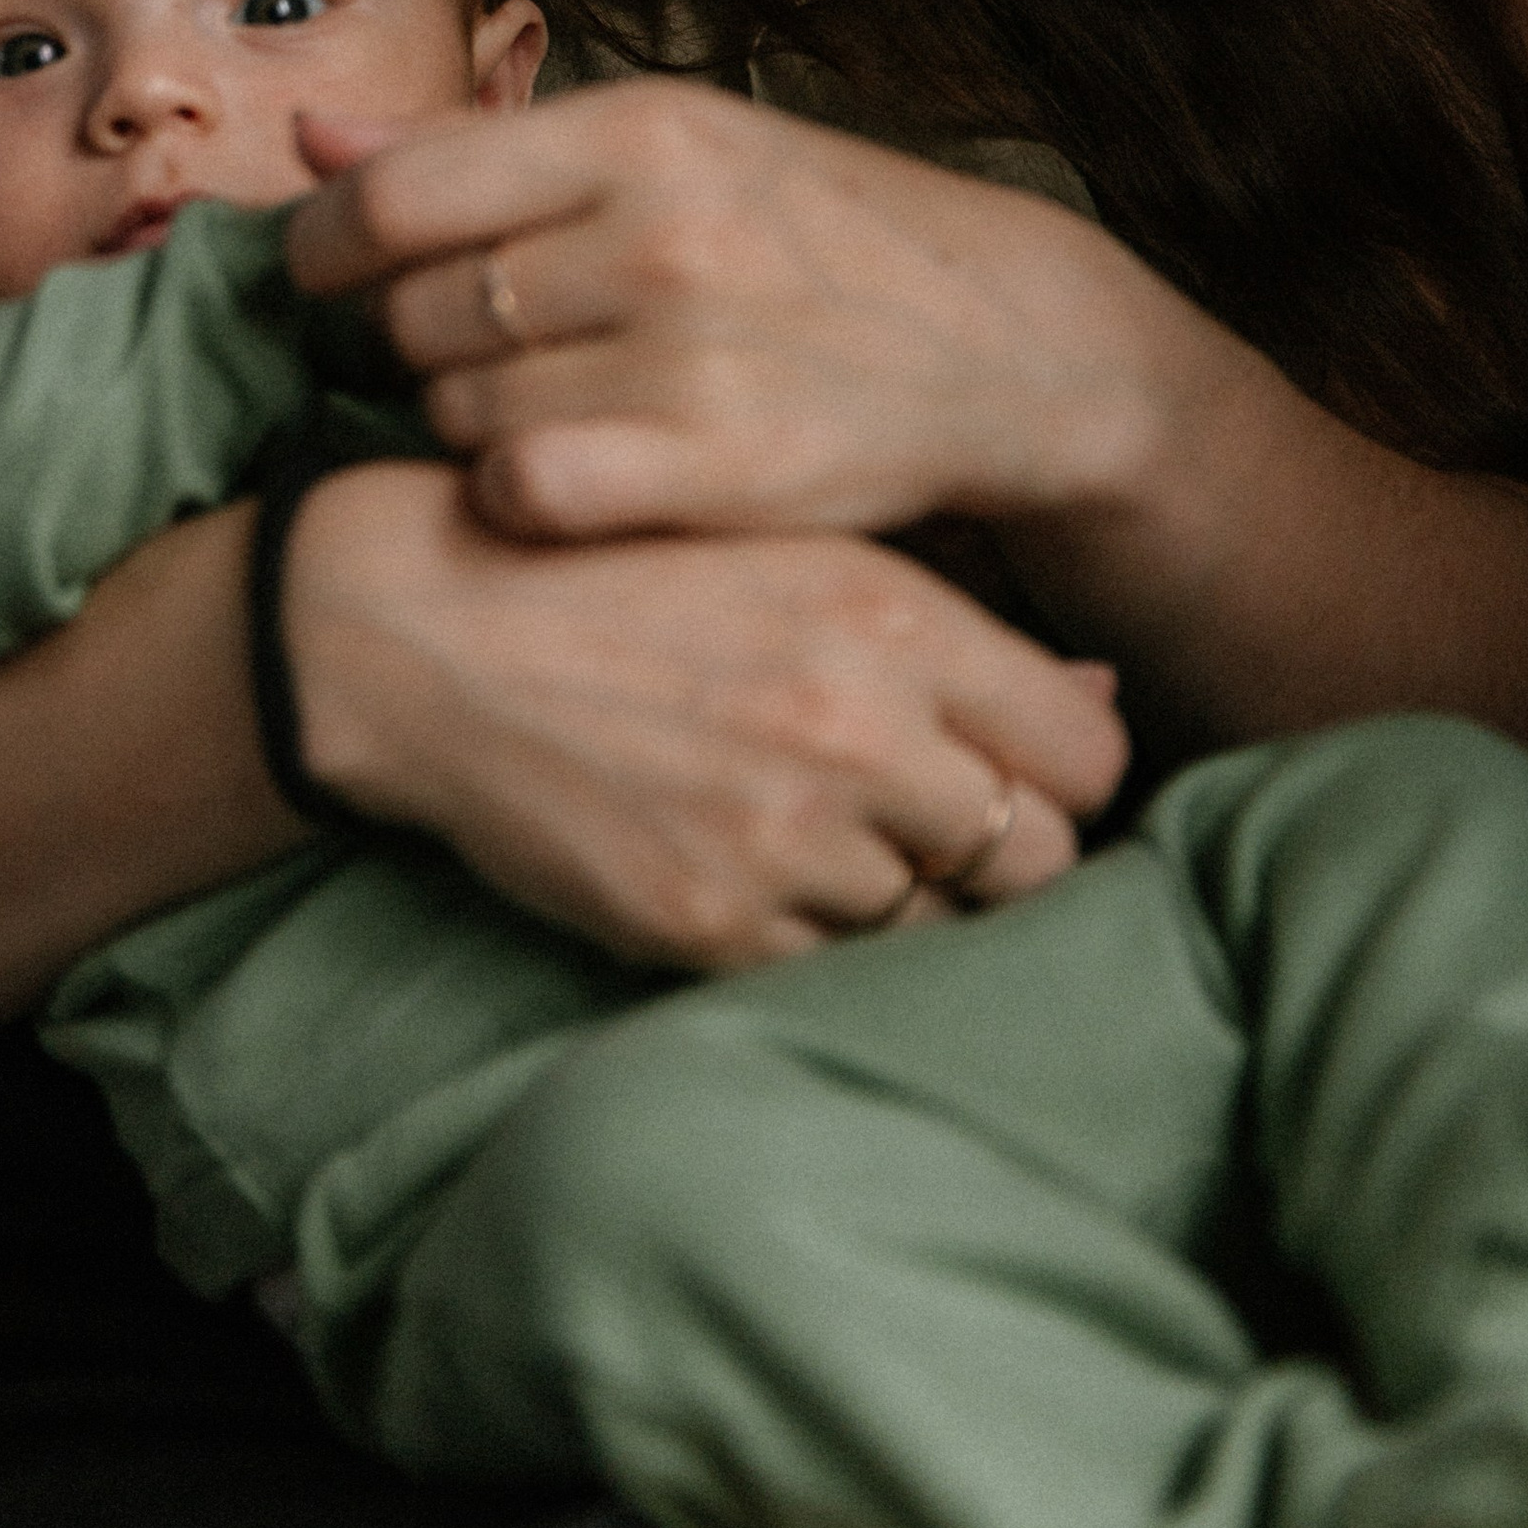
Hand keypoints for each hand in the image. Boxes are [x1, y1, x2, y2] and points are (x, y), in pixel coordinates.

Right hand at [279, 459, 1126, 968]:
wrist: (429, 629)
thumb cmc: (626, 575)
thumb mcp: (793, 554)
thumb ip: (949, 630)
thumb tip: (1097, 706)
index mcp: (894, 618)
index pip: (1088, 753)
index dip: (1063, 772)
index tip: (1013, 771)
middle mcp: (857, 730)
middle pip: (1038, 857)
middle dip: (1001, 853)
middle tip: (933, 830)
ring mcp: (784, 836)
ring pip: (939, 928)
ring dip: (900, 899)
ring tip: (818, 840)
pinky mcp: (708, 924)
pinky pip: (832, 973)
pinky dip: (814, 941)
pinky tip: (754, 873)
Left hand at [289, 82, 1190, 547]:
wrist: (1000, 339)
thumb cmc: (803, 233)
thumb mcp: (664, 147)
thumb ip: (476, 150)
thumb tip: (313, 141)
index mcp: (636, 132)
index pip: (392, 198)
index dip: (325, 249)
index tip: (325, 275)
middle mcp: (659, 234)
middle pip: (416, 314)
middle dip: (413, 340)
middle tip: (470, 349)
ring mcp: (691, 354)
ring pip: (460, 411)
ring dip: (468, 421)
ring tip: (542, 402)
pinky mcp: (720, 467)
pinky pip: (523, 492)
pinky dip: (515, 493)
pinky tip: (559, 474)